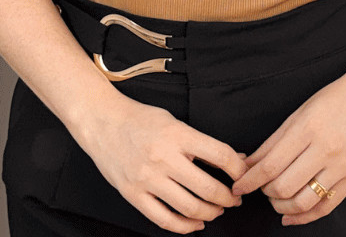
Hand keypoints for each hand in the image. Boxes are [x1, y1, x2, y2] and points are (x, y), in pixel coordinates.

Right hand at [77, 91, 246, 233]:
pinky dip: (184, 227)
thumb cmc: (140, 119)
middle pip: (207, 188)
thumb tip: (234, 158)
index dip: (238, 169)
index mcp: (177, 134)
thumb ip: (202, 142)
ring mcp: (147, 179)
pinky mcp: (133, 194)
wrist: (102, 122)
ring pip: (189, 208)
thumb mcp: (174, 121)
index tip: (243, 176)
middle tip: (234, 199)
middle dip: (228, 198)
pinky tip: (195, 224)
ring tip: (217, 210)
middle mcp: (163, 158)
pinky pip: (164, 219)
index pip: (219, 154)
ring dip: (210, 213)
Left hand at [232, 58, 345, 225]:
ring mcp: (342, 166)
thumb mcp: (299, 112)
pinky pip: (326, 206)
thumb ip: (274, 141)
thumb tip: (250, 164)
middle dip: (265, 191)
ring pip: (304, 201)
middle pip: (284, 186)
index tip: (239, 186)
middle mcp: (326, 149)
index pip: (271, 164)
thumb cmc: (333, 98)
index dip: (250, 180)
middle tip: (260, 186)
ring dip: (282, 206)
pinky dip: (305, 216)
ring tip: (275, 198)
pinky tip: (291, 215)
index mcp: (308, 128)